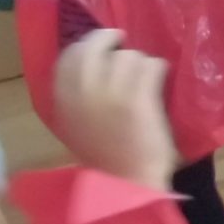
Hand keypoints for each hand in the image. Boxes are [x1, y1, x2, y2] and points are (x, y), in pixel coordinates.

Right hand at [53, 30, 174, 188]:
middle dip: (111, 39)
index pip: (69, 54)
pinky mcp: (138, 97)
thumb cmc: (104, 158)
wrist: (126, 183)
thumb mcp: (76, 122)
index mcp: (62, 99)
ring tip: (144, 79)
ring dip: (140, 63)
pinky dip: (159, 69)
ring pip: (129, 55)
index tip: (102, 46)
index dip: (87, 44)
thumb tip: (94, 61)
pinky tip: (160, 80)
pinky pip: (152, 65)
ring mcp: (110, 92)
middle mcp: (81, 90)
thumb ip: (79, 93)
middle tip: (124, 43)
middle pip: (95, 44)